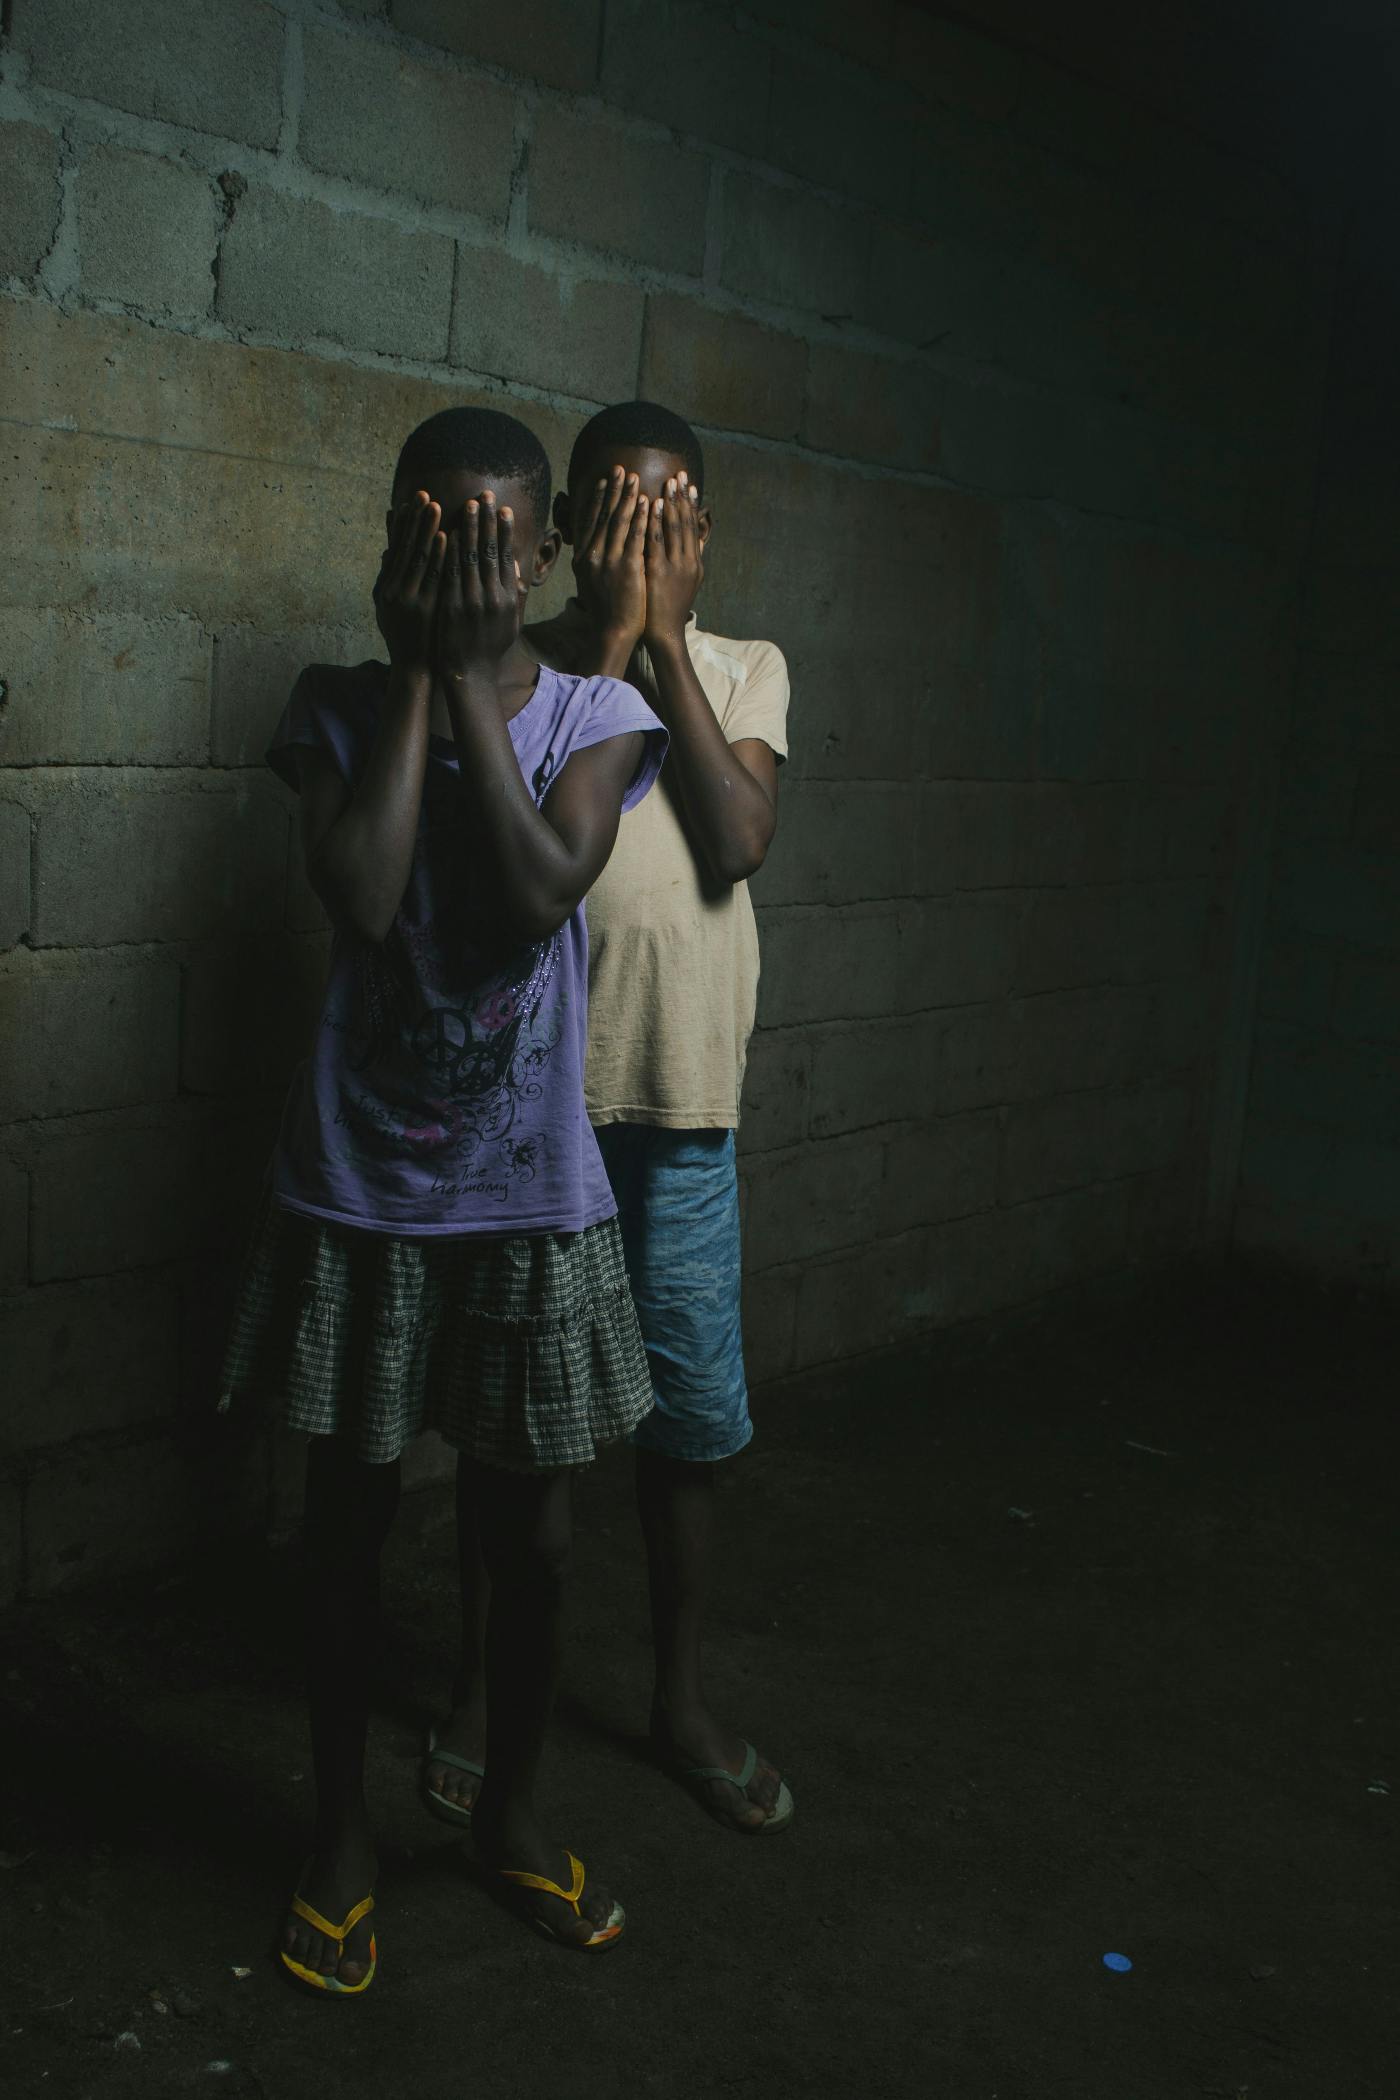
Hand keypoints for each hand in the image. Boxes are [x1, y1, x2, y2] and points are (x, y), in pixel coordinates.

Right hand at [373, 491, 445, 668]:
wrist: (415, 666)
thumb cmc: (403, 634)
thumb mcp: (388, 606)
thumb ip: (389, 577)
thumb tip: (389, 550)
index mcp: (387, 586)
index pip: (396, 548)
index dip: (402, 524)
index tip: (409, 501)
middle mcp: (395, 589)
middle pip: (406, 547)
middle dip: (415, 519)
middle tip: (423, 494)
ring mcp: (412, 598)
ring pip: (420, 558)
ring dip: (427, 530)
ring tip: (434, 506)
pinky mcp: (428, 608)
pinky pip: (436, 577)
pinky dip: (440, 556)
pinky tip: (446, 538)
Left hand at [435, 493, 523, 681]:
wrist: (470, 672)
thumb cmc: (490, 645)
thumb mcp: (510, 621)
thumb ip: (514, 593)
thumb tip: (518, 567)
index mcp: (509, 599)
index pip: (508, 557)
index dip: (505, 531)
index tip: (503, 509)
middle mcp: (493, 598)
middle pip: (491, 551)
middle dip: (487, 521)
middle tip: (484, 496)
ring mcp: (472, 602)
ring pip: (471, 558)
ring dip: (469, 529)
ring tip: (468, 505)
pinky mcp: (452, 607)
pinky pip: (451, 573)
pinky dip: (450, 552)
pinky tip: (449, 532)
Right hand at [572, 467, 648, 650]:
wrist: (612, 632)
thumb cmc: (606, 612)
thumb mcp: (591, 583)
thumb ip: (593, 562)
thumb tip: (594, 548)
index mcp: (583, 559)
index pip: (590, 522)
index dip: (598, 499)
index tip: (604, 481)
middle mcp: (593, 556)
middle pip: (604, 516)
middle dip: (613, 491)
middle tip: (620, 469)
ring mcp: (609, 561)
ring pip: (619, 522)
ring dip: (628, 497)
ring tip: (635, 477)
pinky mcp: (627, 568)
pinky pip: (636, 537)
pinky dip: (642, 517)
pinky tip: (648, 502)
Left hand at [643, 476, 703, 648]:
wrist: (663, 633)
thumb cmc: (670, 608)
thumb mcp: (687, 582)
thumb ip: (692, 558)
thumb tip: (699, 539)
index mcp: (695, 563)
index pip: (693, 527)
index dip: (691, 504)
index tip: (689, 484)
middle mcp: (688, 562)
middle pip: (686, 523)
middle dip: (682, 497)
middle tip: (679, 474)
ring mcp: (674, 566)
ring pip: (673, 528)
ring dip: (670, 503)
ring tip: (667, 482)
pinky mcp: (658, 572)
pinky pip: (655, 540)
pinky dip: (654, 520)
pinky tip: (651, 504)